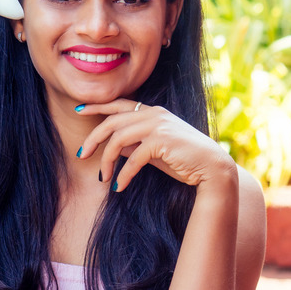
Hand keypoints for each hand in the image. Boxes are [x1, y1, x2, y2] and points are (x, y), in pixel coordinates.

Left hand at [75, 99, 235, 191]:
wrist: (211, 167)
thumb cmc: (183, 159)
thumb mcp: (154, 149)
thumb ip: (135, 144)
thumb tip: (113, 147)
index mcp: (152, 111)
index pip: (119, 104)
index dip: (97, 106)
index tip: (79, 110)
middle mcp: (154, 113)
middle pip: (112, 121)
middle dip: (93, 138)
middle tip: (80, 155)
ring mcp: (158, 125)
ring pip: (118, 139)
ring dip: (106, 160)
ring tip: (103, 178)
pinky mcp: (161, 140)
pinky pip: (132, 158)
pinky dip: (123, 174)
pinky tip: (119, 187)